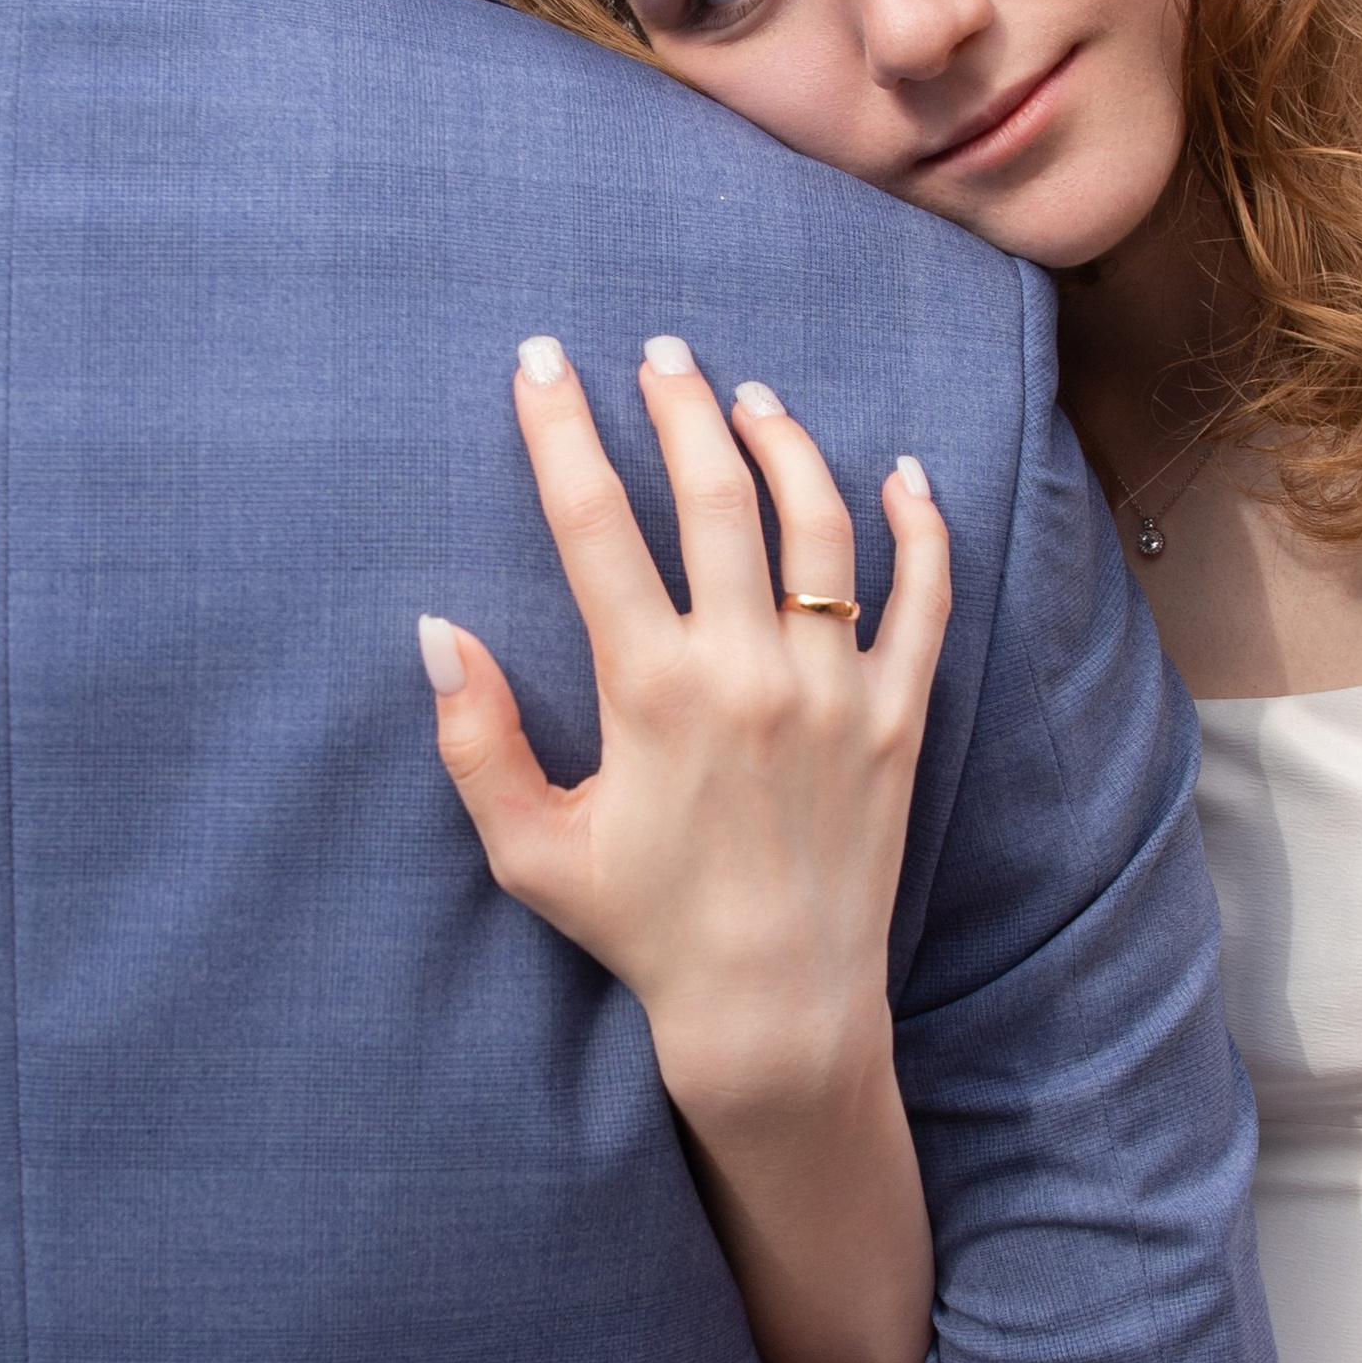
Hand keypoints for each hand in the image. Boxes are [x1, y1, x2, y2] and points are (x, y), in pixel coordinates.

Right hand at [419, 334, 948, 1126]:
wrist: (775, 1009)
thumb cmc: (644, 933)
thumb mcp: (532, 849)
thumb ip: (478, 739)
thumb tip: (437, 632)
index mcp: (650, 690)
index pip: (594, 524)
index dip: (561, 431)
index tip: (541, 364)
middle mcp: (747, 671)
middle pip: (713, 495)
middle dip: (678, 407)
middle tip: (659, 353)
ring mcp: (834, 690)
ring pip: (818, 526)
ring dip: (783, 444)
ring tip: (751, 399)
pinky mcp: (899, 718)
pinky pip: (924, 599)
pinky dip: (921, 527)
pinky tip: (902, 473)